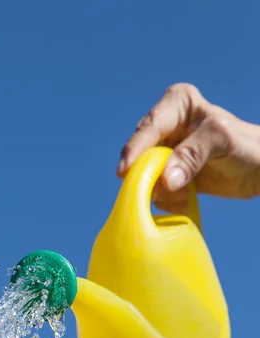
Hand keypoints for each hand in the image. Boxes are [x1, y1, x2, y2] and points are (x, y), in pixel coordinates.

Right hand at [117, 83, 259, 213]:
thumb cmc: (246, 146)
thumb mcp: (221, 140)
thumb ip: (191, 155)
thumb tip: (164, 180)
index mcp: (178, 104)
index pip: (150, 127)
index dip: (135, 150)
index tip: (124, 172)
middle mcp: (167, 126)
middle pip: (142, 153)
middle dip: (149, 174)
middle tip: (162, 191)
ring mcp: (166, 151)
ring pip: (146, 174)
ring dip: (161, 191)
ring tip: (185, 195)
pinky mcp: (170, 174)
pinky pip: (156, 189)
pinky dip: (167, 200)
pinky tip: (186, 200)